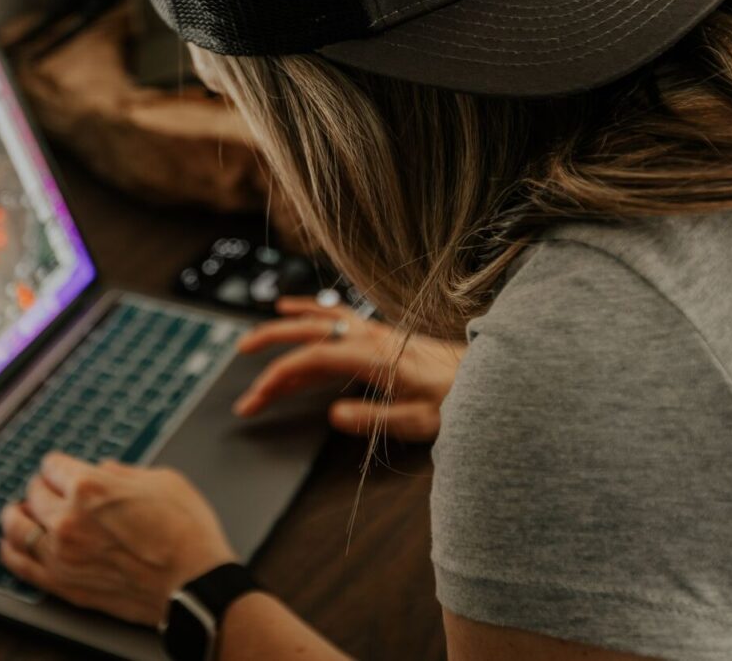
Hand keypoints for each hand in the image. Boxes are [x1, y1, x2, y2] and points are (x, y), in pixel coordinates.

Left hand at [0, 453, 237, 625]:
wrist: (196, 584)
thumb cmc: (186, 532)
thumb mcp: (161, 480)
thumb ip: (122, 473)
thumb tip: (104, 472)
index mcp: (90, 486)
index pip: (53, 466)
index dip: (59, 467)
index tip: (61, 471)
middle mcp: (68, 518)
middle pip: (33, 494)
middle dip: (42, 489)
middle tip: (48, 492)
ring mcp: (62, 555)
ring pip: (17, 528)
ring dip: (15, 517)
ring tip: (16, 514)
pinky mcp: (64, 585)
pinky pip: (20, 565)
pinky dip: (10, 551)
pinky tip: (10, 544)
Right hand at [232, 297, 462, 441]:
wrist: (490, 377)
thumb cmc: (458, 399)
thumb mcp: (418, 420)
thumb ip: (374, 419)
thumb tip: (333, 415)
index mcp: (374, 357)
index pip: (312, 358)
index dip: (279, 376)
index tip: (257, 397)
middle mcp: (370, 338)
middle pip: (309, 330)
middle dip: (270, 341)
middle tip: (241, 356)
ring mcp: (375, 333)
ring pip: (319, 322)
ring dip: (285, 327)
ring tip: (255, 337)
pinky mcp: (380, 336)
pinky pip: (336, 317)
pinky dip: (310, 312)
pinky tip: (295, 310)